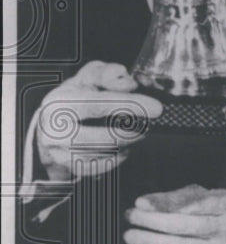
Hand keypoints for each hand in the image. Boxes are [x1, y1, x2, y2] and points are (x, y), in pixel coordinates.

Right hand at [36, 62, 162, 180]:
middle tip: (147, 126)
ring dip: (129, 145)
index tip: (156, 108)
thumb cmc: (74, 98)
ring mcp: (62, 154)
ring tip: (134, 133)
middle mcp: (56, 131)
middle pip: (107, 138)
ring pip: (109, 155)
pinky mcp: (72, 169)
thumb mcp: (88, 77)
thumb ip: (108, 74)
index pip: (99, 104)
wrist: (50, 126)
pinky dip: (120, 157)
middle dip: (134, 133)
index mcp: (60, 103)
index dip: (131, 105)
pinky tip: (123, 147)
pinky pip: (106, 167)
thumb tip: (129, 84)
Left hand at [124, 185, 225, 243]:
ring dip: (151, 242)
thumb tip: (143, 204)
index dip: (166, 203)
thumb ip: (175, 198)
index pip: (195, 201)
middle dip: (153, 221)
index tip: (140, 203)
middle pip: (186, 225)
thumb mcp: (203, 198)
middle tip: (130, 217)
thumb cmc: (213, 214)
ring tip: (131, 236)